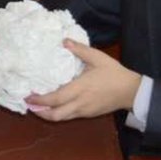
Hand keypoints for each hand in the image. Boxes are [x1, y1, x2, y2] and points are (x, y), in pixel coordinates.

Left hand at [26, 39, 141, 120]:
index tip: (28, 97)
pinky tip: (55, 106)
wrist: (132, 91)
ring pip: (62, 118)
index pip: (55, 99)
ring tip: (38, 107)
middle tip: (29, 104)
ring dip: (48, 115)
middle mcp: (80, 103)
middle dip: (40, 112)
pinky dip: (59, 113)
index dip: (40, 101)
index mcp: (80, 89)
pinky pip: (70, 116)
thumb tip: (64, 41)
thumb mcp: (98, 58)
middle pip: (55, 115)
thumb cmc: (114, 73)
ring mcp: (84, 111)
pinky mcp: (89, 114)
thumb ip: (80, 50)